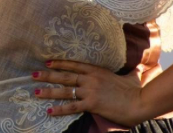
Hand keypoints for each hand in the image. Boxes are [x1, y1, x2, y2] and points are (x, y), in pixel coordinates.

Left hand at [32, 60, 149, 126]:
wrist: (139, 102)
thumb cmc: (136, 91)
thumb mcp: (131, 77)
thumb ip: (130, 72)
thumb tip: (140, 67)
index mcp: (97, 70)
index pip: (74, 64)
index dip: (59, 63)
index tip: (47, 62)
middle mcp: (90, 79)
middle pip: (65, 76)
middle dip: (48, 75)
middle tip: (33, 74)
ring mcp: (90, 91)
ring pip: (65, 90)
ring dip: (49, 91)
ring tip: (36, 91)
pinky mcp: (91, 104)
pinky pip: (72, 107)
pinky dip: (59, 109)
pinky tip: (49, 111)